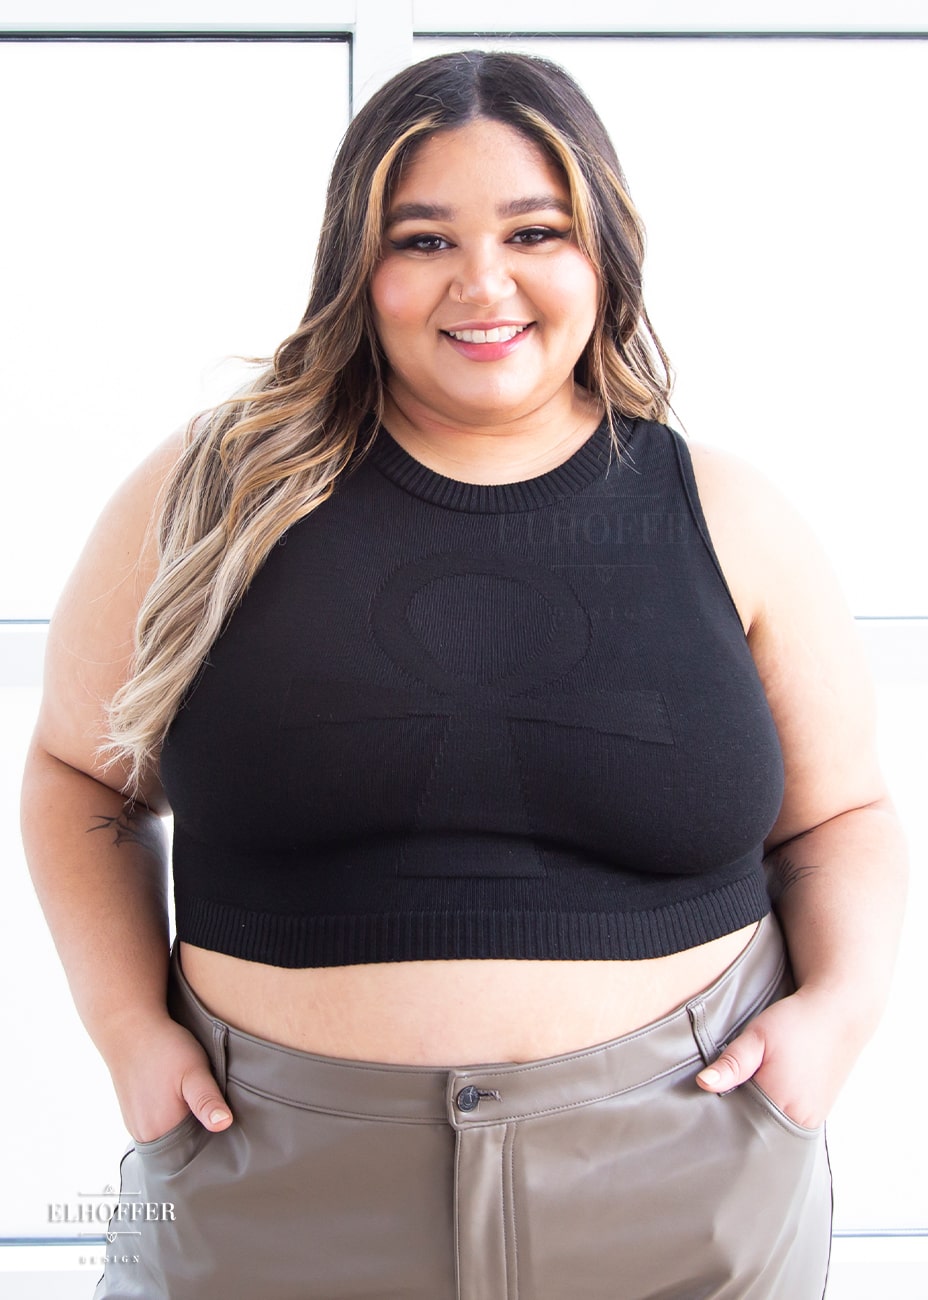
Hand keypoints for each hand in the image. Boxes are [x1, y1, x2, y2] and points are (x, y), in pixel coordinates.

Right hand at [107, 1014, 232, 1143]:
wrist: (129, 1028)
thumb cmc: (165, 1048)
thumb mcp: (194, 1071)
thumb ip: (207, 1100)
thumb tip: (223, 1125)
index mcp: (161, 1131)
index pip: (194, 1153)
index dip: (211, 1139)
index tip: (222, 1122)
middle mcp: (144, 1135)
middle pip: (181, 1146)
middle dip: (198, 1133)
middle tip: (211, 1107)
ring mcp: (135, 1125)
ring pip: (169, 1135)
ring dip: (184, 1123)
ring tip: (193, 1101)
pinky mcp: (132, 1113)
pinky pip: (157, 1125)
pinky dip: (169, 1116)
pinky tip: (176, 1096)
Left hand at [695, 985, 863, 1129]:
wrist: (838, 1014)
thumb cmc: (796, 1023)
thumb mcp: (758, 1036)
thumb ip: (732, 1063)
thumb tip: (704, 1084)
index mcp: (781, 1104)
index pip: (739, 1124)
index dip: (722, 1112)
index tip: (711, 1098)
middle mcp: (800, 1120)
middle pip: (757, 1130)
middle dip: (739, 1116)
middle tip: (729, 1091)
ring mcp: (812, 1120)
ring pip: (772, 1127)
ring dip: (757, 1113)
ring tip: (749, 1089)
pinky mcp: (818, 1114)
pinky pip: (787, 1121)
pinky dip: (773, 1111)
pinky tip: (767, 1091)